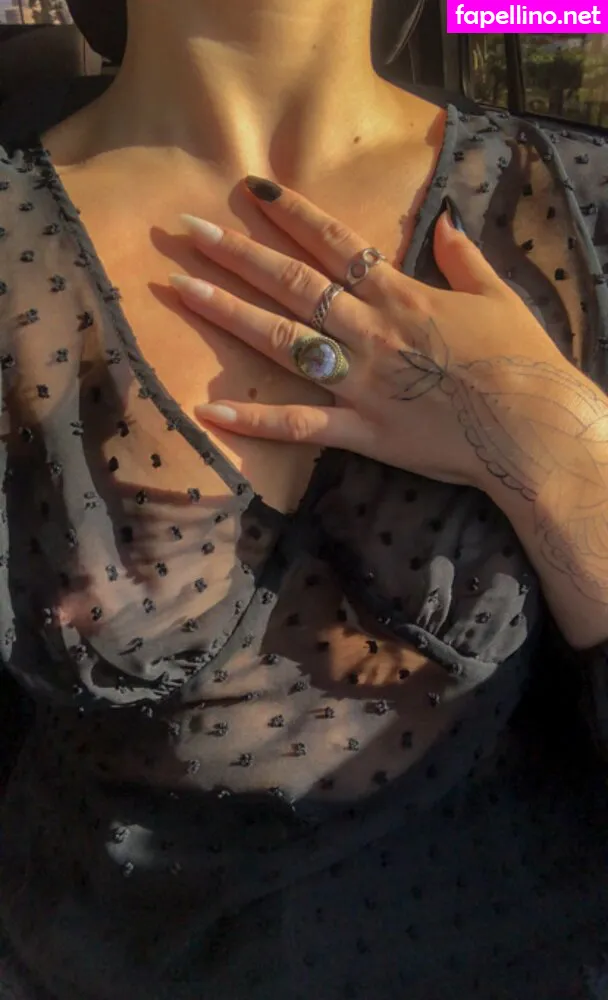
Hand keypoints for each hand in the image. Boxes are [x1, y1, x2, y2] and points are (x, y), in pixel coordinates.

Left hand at [170, 179, 571, 491]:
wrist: (534, 428)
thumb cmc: (522, 361)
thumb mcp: (500, 296)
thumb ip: (464, 258)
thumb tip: (446, 221)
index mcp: (402, 295)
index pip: (336, 244)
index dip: (292, 213)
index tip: (251, 187)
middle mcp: (372, 331)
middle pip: (295, 284)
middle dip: (239, 253)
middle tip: (188, 230)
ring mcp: (363, 382)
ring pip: (287, 342)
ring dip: (232, 314)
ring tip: (184, 290)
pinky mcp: (363, 431)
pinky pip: (302, 425)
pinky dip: (257, 420)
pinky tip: (210, 409)